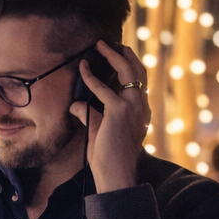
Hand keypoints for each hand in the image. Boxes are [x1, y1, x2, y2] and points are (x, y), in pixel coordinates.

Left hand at [70, 40, 149, 192]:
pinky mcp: (118, 112)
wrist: (116, 175)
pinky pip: (103, 89)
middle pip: (138, 71)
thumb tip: (76, 104)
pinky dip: (91, 77)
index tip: (118, 55)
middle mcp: (141, 107)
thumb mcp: (99, 132)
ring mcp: (132, 108)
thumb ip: (90, 116)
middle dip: (125, 54)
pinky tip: (83, 68)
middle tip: (111, 43)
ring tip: (100, 45)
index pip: (139, 82)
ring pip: (127, 72)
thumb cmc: (109, 159)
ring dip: (112, 55)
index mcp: (142, 112)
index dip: (130, 66)